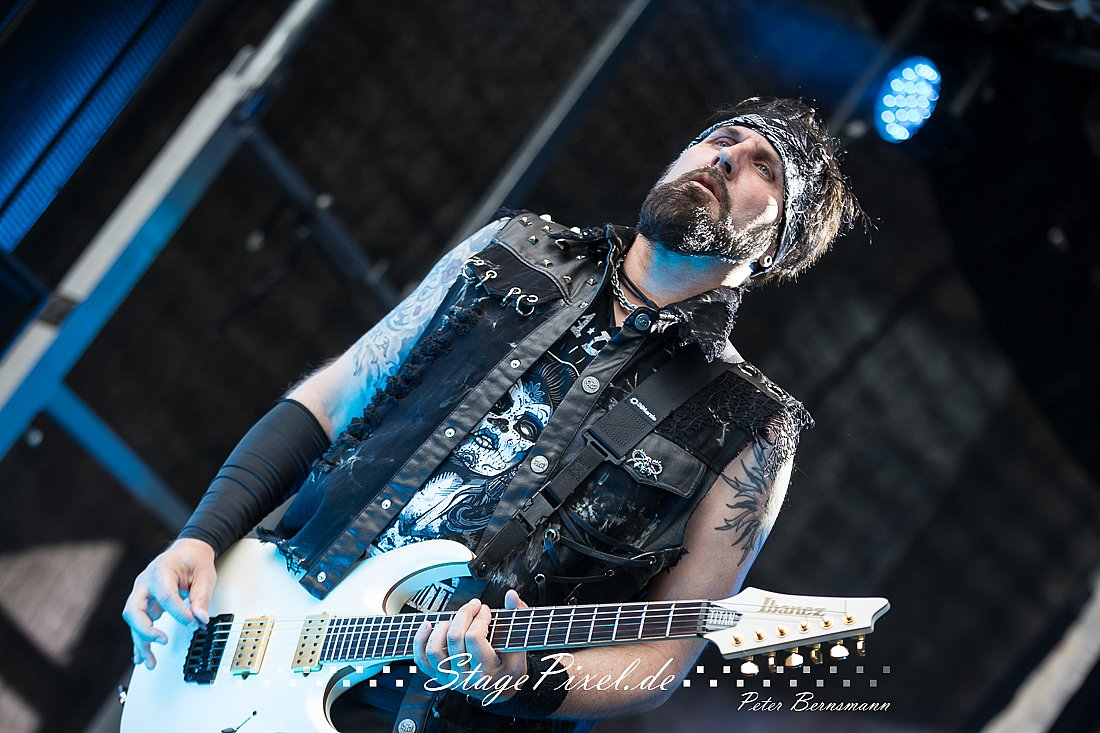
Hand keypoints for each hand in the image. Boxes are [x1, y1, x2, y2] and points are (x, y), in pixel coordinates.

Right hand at [122, 538, 216, 669]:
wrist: (186, 551)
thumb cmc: (193, 560)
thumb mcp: (204, 575)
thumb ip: (201, 597)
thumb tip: (200, 619)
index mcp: (160, 572)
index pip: (166, 597)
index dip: (179, 613)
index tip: (193, 623)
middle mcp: (145, 584)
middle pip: (134, 610)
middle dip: (146, 629)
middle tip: (162, 641)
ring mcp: (141, 595)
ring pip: (134, 622)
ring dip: (141, 643)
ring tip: (150, 662)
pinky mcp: (144, 605)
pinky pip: (138, 625)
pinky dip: (140, 641)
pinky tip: (141, 657)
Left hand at [413, 589, 528, 702]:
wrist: (501, 690)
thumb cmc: (509, 669)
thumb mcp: (519, 647)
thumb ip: (516, 618)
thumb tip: (511, 596)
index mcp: (486, 671)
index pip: (474, 637)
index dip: (480, 617)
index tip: (486, 610)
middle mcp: (465, 677)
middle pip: (454, 638)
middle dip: (464, 614)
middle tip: (474, 606)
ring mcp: (450, 677)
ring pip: (435, 648)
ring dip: (443, 626)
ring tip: (455, 618)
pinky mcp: (440, 676)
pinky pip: (422, 659)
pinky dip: (420, 640)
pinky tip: (427, 625)